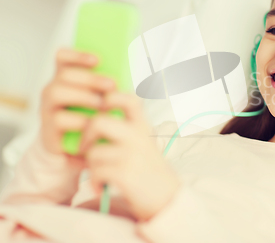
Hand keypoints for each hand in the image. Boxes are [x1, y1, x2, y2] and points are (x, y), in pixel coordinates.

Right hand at [40, 47, 114, 165]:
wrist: (76, 152)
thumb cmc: (91, 122)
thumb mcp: (100, 103)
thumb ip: (108, 89)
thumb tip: (129, 76)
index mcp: (66, 80)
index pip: (63, 58)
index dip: (77, 55)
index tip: (98, 60)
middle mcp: (53, 90)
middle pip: (64, 74)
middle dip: (90, 78)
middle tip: (111, 85)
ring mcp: (47, 108)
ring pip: (56, 92)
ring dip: (83, 96)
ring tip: (102, 104)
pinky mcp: (48, 129)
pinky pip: (58, 119)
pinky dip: (79, 120)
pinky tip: (93, 123)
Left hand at [78, 90, 181, 221]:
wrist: (167, 198)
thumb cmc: (149, 171)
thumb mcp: (144, 144)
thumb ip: (127, 130)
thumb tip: (97, 117)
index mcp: (143, 127)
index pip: (128, 99)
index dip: (110, 98)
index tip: (101, 111)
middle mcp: (139, 137)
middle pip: (98, 122)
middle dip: (85, 136)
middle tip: (86, 148)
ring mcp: (132, 155)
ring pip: (93, 152)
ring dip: (90, 166)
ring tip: (100, 174)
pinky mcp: (125, 173)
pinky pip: (95, 172)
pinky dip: (94, 182)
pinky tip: (102, 186)